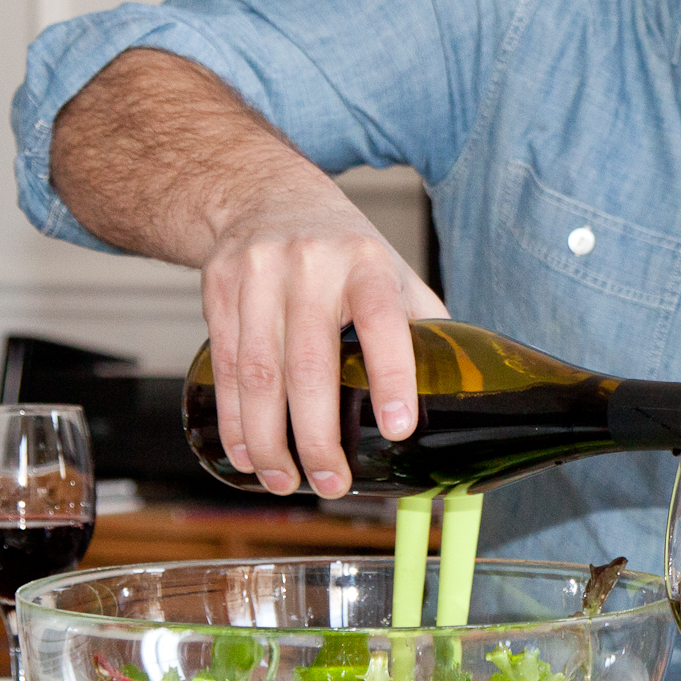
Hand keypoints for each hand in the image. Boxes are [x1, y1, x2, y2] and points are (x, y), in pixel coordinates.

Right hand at [199, 179, 446, 496]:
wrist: (265, 196)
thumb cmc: (343, 248)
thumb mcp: (391, 268)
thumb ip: (422, 322)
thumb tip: (462, 388)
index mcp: (367, 264)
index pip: (384, 323)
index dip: (392, 377)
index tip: (397, 429)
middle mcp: (311, 267)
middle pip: (311, 365)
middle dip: (318, 436)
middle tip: (332, 484)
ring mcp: (258, 277)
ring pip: (258, 374)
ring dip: (269, 440)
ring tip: (287, 482)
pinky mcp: (218, 290)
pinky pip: (224, 367)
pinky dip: (234, 420)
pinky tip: (248, 454)